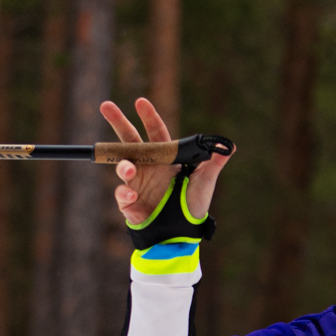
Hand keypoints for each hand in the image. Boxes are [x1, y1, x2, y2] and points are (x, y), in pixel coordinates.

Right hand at [101, 97, 232, 226]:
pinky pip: (122, 195)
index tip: (141, 102)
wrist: (181, 234)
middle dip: (118, 122)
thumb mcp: (205, 182)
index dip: (149, 116)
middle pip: (130, 140)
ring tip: (128, 170)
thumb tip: (230, 146)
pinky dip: (125, 195)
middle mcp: (148, 167)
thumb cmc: (193, 206)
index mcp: (165, 158)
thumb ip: (214, 163)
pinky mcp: (129, 203)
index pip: (155, 132)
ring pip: (123, 166)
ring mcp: (137, 184)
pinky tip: (133, 198)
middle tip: (106, 106)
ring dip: (124, 166)